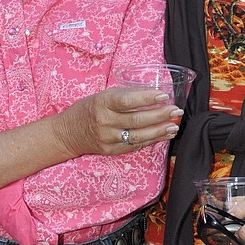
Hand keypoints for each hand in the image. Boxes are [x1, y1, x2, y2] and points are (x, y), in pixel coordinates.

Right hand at [55, 86, 181, 158]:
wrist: (68, 133)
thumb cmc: (88, 109)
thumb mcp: (102, 96)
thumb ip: (124, 96)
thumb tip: (152, 94)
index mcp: (102, 103)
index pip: (127, 101)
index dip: (147, 98)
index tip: (164, 95)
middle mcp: (105, 122)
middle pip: (136, 120)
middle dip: (160, 115)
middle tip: (176, 110)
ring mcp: (108, 138)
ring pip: (138, 136)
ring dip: (159, 131)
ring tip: (174, 126)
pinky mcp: (110, 150)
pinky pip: (134, 145)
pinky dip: (150, 140)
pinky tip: (163, 135)